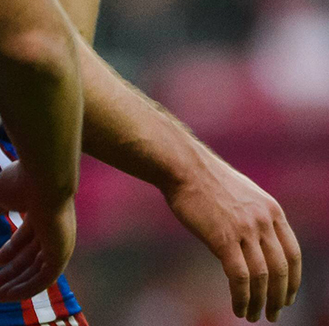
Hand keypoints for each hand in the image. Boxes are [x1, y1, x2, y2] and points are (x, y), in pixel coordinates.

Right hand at [0, 160, 75, 303]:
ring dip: (19, 283)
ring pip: (39, 271)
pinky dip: (28, 288)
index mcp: (42, 213)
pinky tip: (10, 294)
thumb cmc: (21, 180)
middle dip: (15, 270)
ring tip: (0, 294)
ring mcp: (59, 242)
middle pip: (34, 256)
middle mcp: (54, 230)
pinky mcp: (61, 254)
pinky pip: (45, 278)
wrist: (43, 177)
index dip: (12, 250)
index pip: (28, 237)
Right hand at [163, 149, 301, 320]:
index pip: (293, 253)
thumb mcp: (242, 194)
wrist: (182, 166)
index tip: (287, 296)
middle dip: (280, 296)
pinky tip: (238, 307)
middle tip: (274, 313)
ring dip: (260, 301)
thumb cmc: (204, 179)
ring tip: (254, 316)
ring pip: (262, 276)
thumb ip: (254, 216)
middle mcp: (263, 221)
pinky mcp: (223, 238)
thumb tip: (254, 241)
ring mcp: (245, 230)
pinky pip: (239, 276)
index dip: (293, 279)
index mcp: (272, 210)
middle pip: (282, 269)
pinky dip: (242, 296)